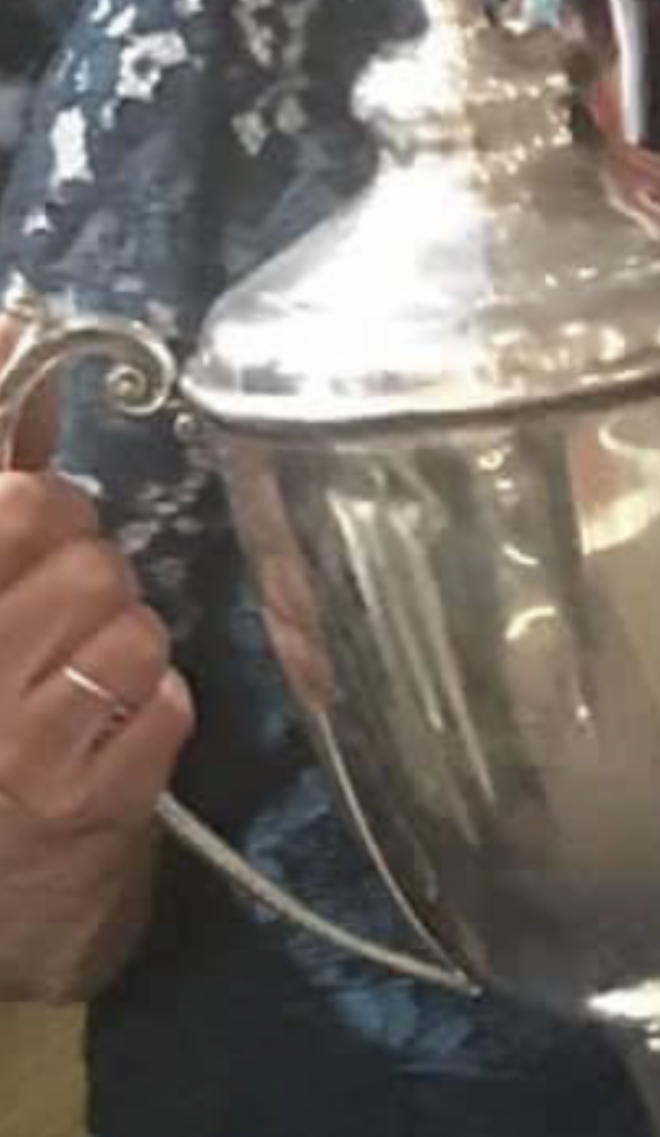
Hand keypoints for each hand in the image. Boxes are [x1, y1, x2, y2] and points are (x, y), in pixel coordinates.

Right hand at [0, 466, 194, 832]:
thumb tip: (21, 334)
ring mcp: (18, 746)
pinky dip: (155, 705)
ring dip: (129, 641)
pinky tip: (113, 726)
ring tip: (88, 672)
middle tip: (69, 608)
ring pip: (135, 628)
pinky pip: (167, 700)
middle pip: (89, 563)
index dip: (46, 505)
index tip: (39, 530)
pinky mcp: (85, 802)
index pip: (14, 504)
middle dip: (94, 570)